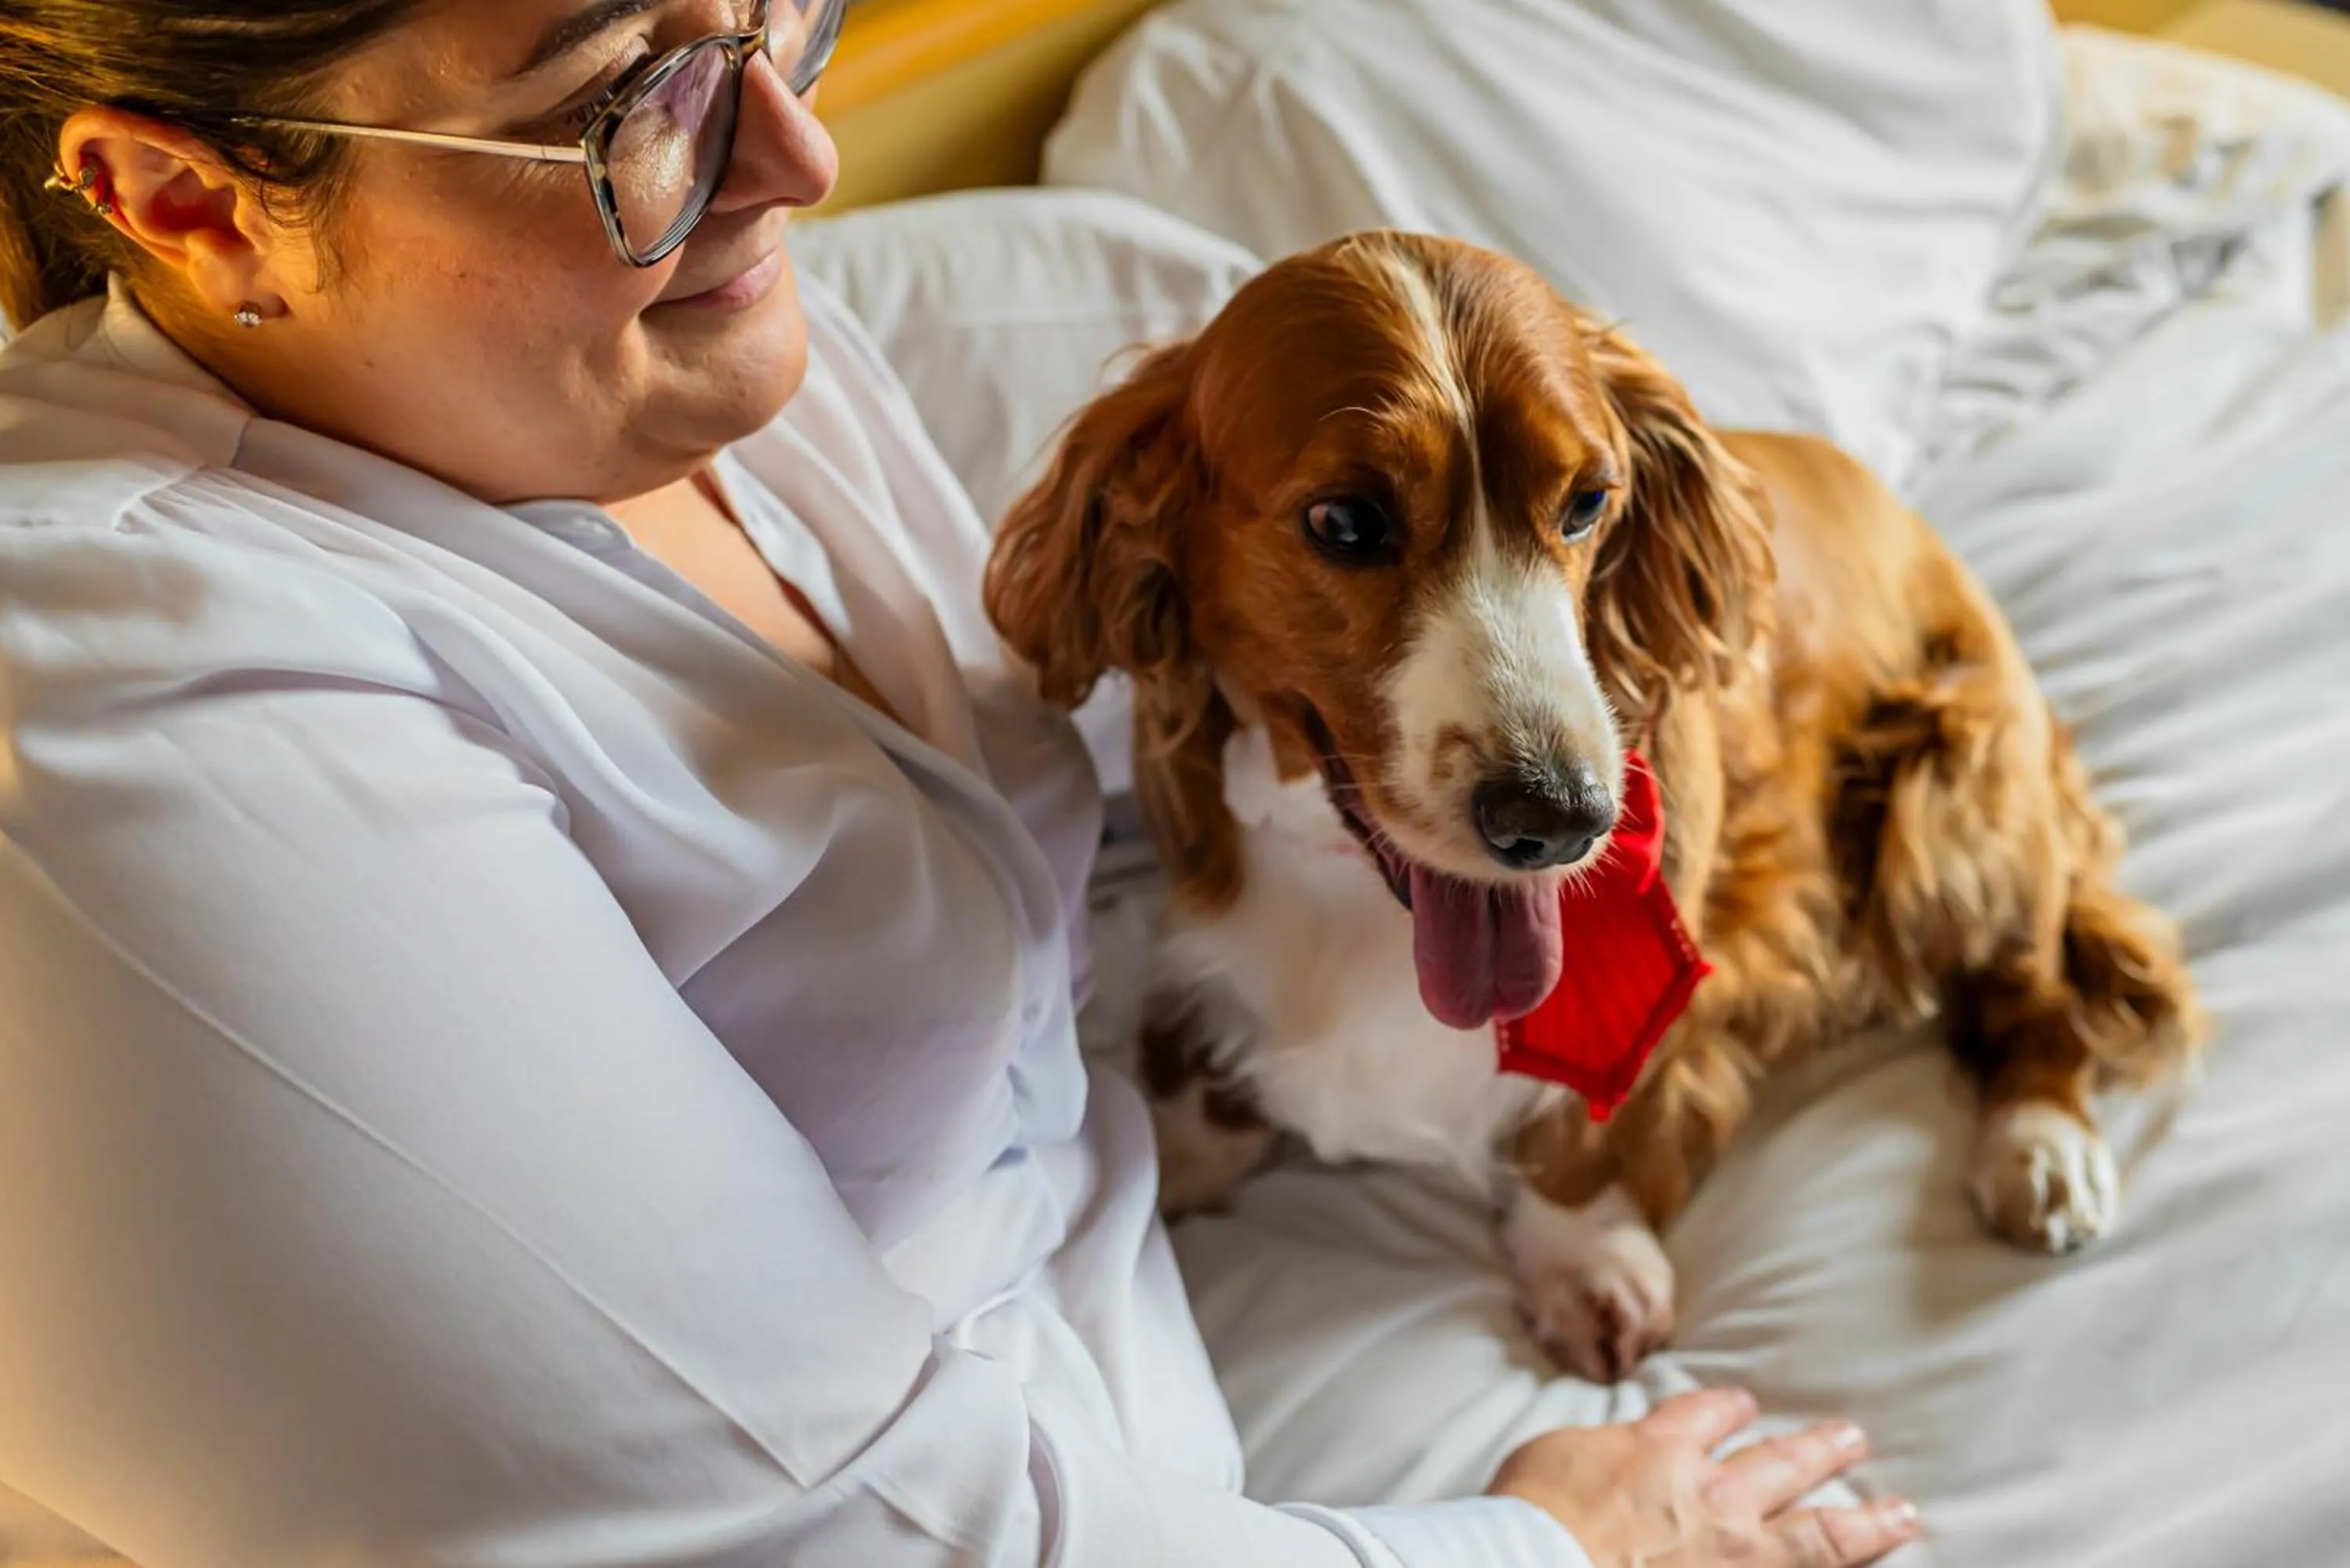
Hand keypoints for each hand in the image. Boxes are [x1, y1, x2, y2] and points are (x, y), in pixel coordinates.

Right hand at [1488, 1388, 1920, 1566]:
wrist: (1541, 1564)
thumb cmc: (1534, 1515)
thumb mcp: (1555, 1455)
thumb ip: (1598, 1453)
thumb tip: (1603, 1461)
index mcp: (1660, 1450)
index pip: (1705, 1416)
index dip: (1726, 1409)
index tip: (1741, 1405)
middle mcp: (1710, 1497)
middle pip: (1779, 1464)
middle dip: (1817, 1450)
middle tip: (1852, 1439)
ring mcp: (1733, 1555)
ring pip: (1819, 1533)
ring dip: (1865, 1522)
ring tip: (1901, 1514)